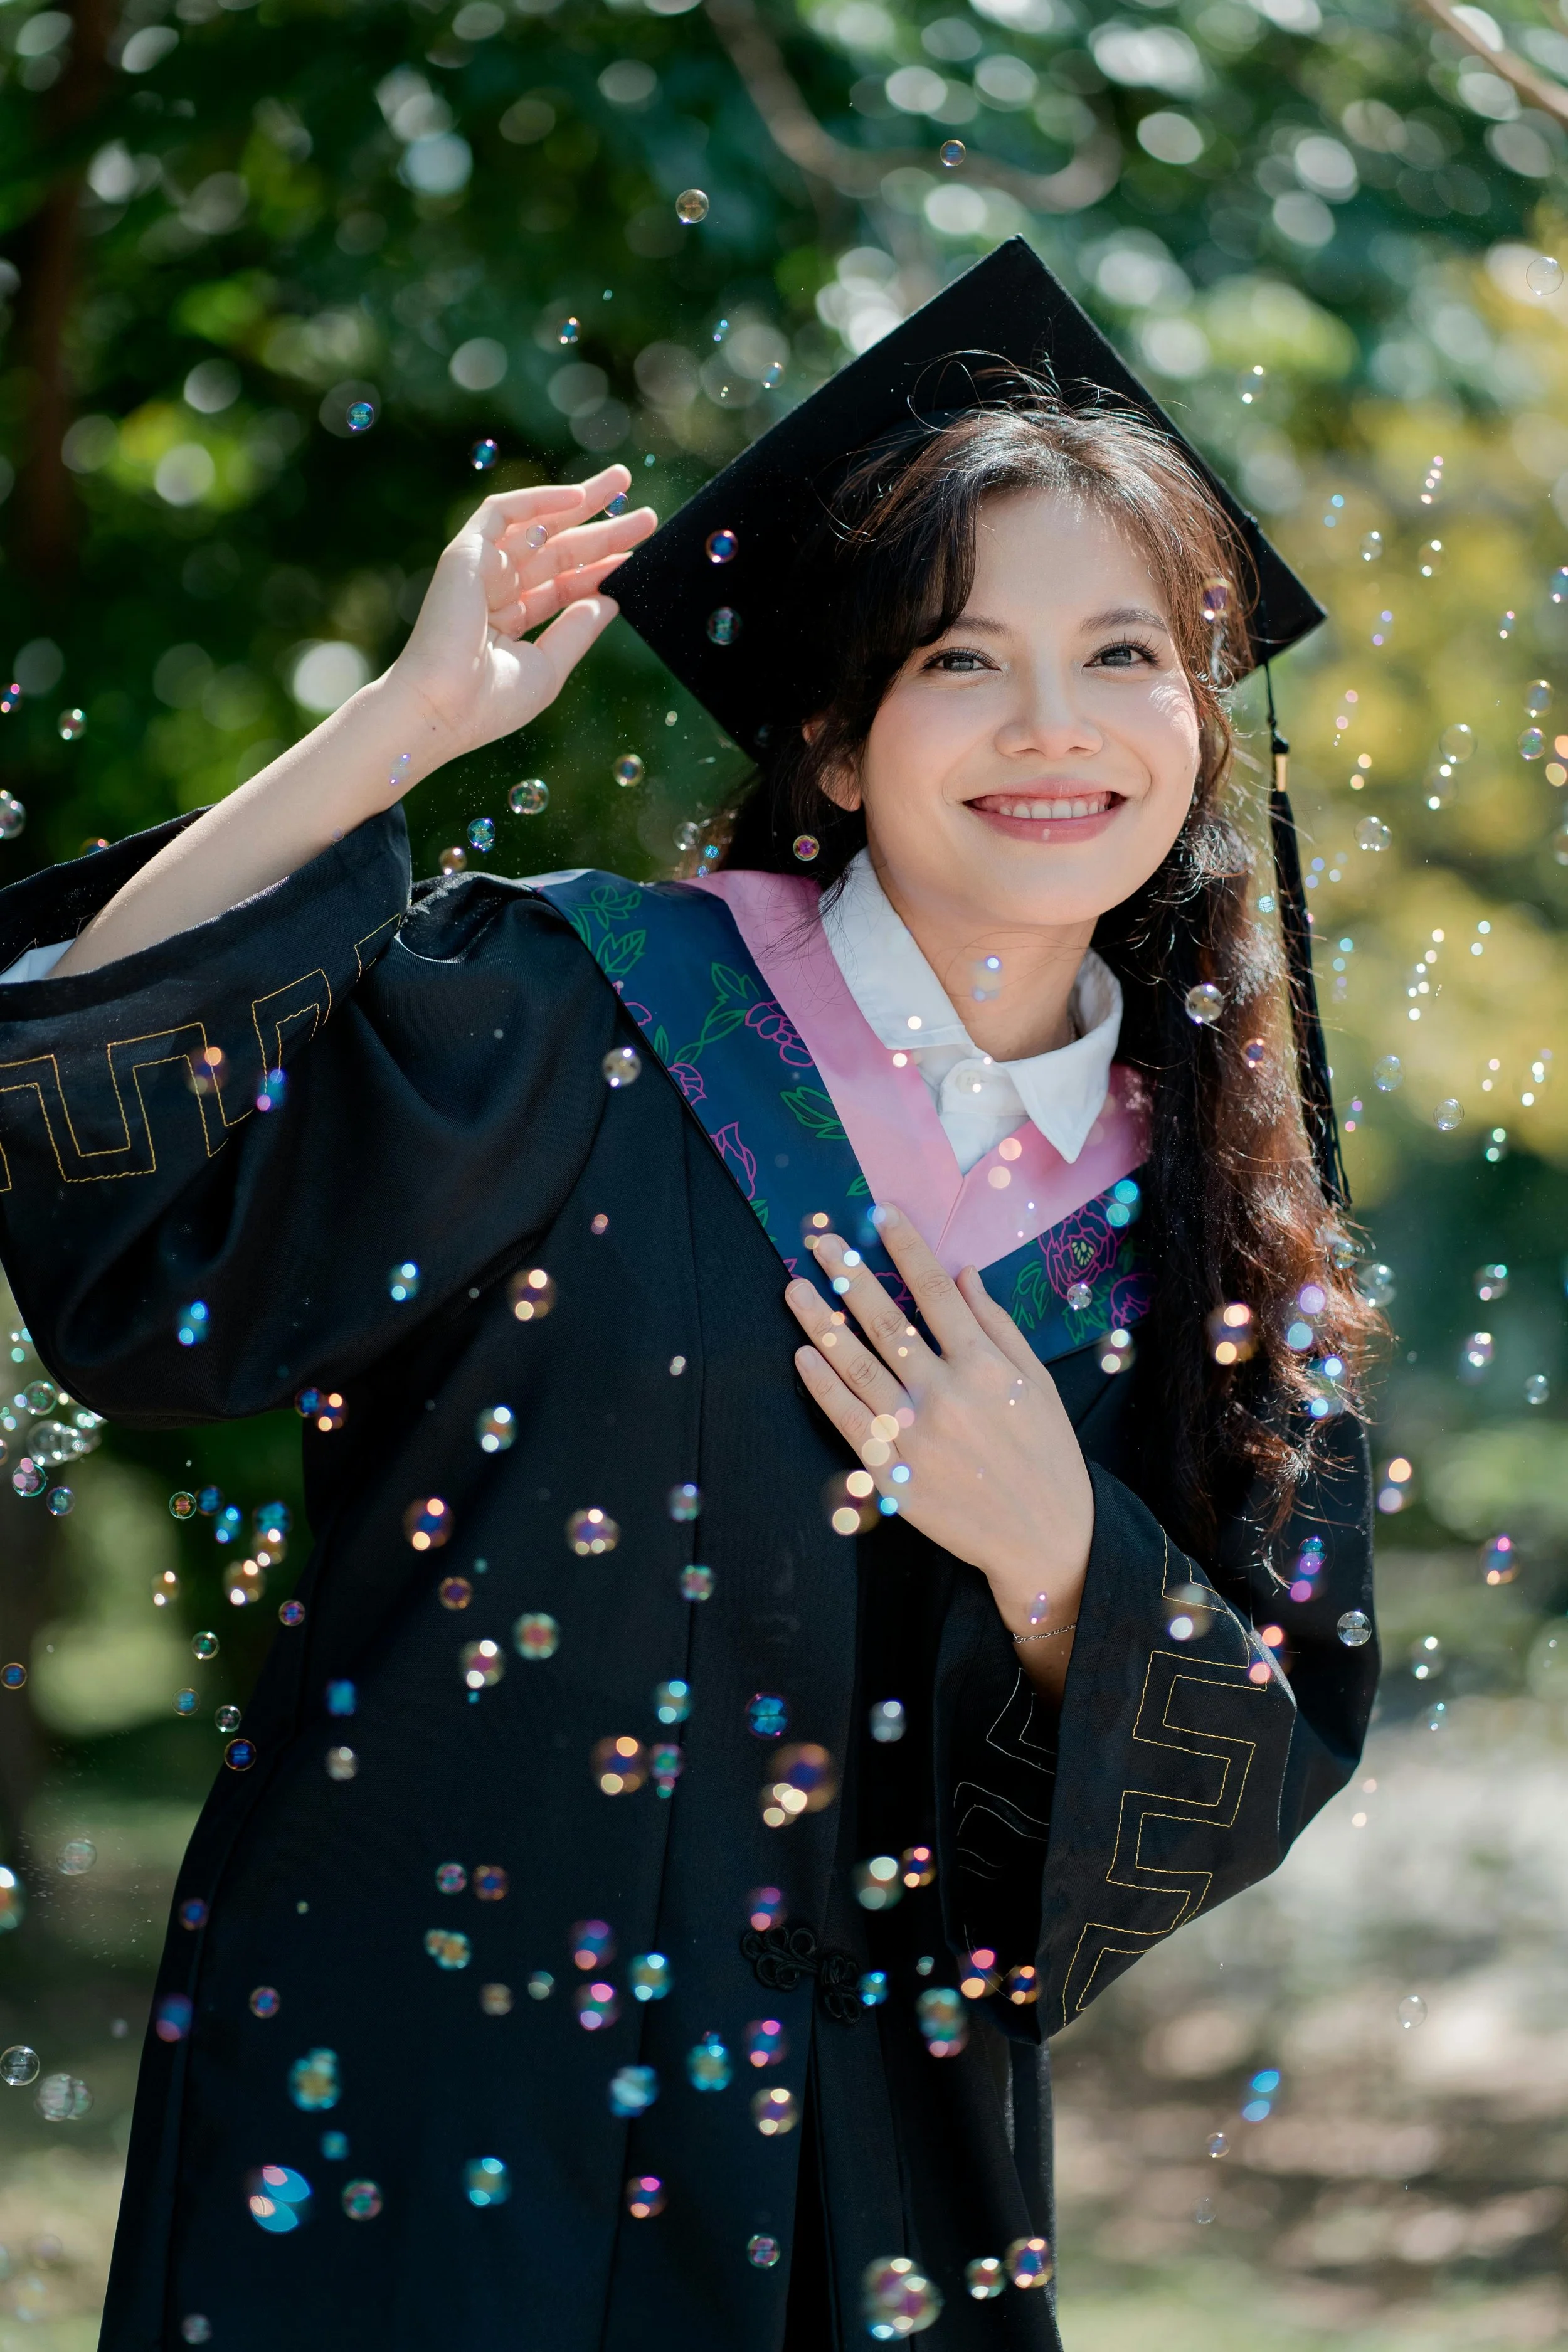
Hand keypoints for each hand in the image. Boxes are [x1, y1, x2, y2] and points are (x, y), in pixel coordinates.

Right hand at [387, 463, 656, 768]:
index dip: (602, 569)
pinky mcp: (464, 554)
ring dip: (579, 501)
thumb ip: (577, 630)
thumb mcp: (548, 667)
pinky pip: (502, 512)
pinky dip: (538, 501)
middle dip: (600, 528)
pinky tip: (578, 496)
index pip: (565, 585)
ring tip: (622, 481)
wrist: (442, 709)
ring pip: (537, 525)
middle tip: (646, 515)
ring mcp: (480, 570)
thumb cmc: (489, 703)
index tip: (639, 556)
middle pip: (558, 550)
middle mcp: (496, 590)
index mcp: (511, 620)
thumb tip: (610, 599)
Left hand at [785, 1207, 1093, 1679]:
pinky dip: (822, 1384)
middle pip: (886, 1320)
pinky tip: (803, 1354)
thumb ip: (998, 1326)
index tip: (881, 1213)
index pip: (936, 1292)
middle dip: (849, 1274)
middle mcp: (946, 1392)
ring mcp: (915, 1433)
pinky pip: (847, 1419)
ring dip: (820, 1321)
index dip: (906, 1248)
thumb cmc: (1046, 1453)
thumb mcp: (1037, 1382)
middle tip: (818, 1240)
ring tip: (794, 1287)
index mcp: (986, 1365)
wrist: (1043, 1537)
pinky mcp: (893, 1470)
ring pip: (856, 1364)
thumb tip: (965, 1273)